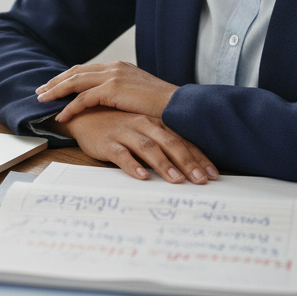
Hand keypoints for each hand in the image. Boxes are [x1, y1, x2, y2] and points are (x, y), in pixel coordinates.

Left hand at [36, 60, 178, 121]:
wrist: (177, 105)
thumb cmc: (161, 105)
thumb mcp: (139, 95)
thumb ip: (123, 94)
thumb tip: (111, 103)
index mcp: (119, 67)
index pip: (86, 70)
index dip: (68, 77)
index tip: (54, 85)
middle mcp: (113, 67)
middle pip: (76, 72)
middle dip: (55, 81)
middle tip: (40, 90)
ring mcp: (112, 76)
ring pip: (75, 82)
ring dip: (56, 91)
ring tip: (42, 100)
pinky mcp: (112, 89)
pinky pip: (83, 99)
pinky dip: (70, 107)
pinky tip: (61, 115)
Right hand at [53, 107, 217, 183]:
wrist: (83, 116)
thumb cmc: (118, 127)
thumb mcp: (143, 131)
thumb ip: (163, 144)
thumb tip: (189, 167)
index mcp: (155, 123)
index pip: (182, 140)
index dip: (199, 157)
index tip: (213, 174)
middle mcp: (143, 125)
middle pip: (170, 143)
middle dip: (188, 162)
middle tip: (201, 181)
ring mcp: (125, 132)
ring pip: (148, 147)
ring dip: (164, 164)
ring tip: (176, 180)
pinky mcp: (107, 142)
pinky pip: (121, 154)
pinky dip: (132, 165)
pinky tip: (142, 176)